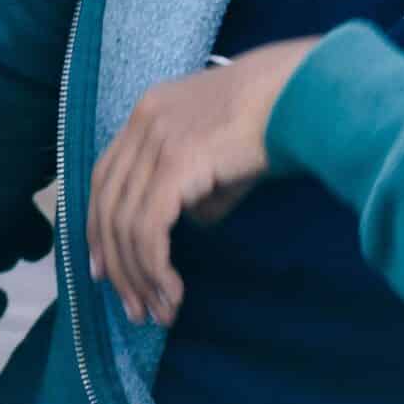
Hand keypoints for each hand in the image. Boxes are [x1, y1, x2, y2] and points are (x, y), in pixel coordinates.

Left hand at [86, 39, 319, 326]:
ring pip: (125, 222)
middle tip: (132, 308)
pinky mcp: (175, 163)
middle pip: (106, 205)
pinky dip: (155, 265)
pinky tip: (172, 291)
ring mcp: (154, 141)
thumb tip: (190, 223)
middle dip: (116, 264)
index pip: (103, 180)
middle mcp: (140, 124)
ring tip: (158, 312)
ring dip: (139, 275)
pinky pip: (149, 226)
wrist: (305, 92)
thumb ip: (194, 186)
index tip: (103, 270)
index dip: (98, 228)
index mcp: (145, 115)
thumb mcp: (220, 155)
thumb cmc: (275, 122)